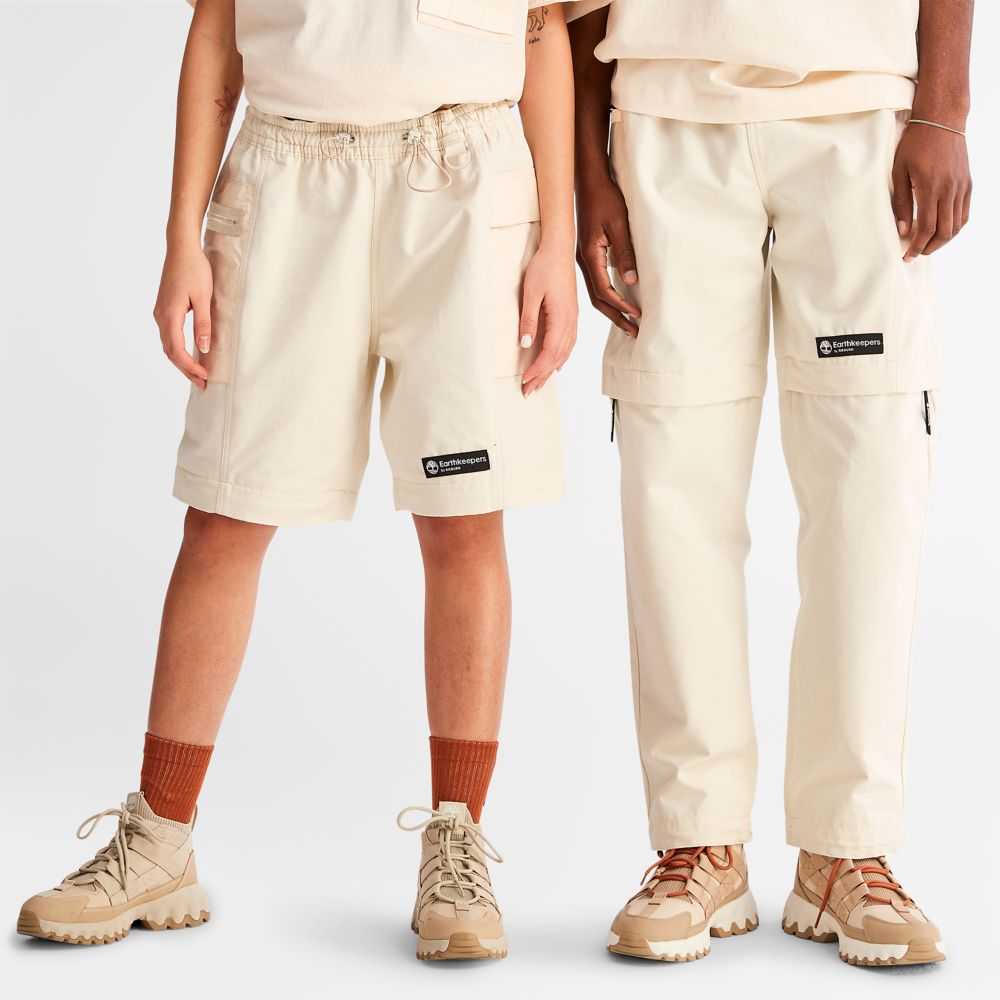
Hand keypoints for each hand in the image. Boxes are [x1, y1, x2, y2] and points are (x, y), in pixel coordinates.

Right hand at [153, 242, 212, 389]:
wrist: (181, 248)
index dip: (190, 367)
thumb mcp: (204, 298)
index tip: (205, 378)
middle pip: (170, 352)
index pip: (177, 350)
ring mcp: (160, 312)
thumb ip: (203, 324)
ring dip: (182, 361)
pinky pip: (169, 335)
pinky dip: (178, 349)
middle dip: (186, 369)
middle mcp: (161, 316)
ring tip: (198, 374)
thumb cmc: (195, 269)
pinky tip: (190, 354)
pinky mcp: (164, 308)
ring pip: (168, 345)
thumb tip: (202, 349)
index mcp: (169, 315)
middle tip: (202, 384)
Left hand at [519, 244, 578, 396]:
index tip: (524, 381)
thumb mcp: (531, 293)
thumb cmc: (544, 267)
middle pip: (557, 357)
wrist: (559, 248)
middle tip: (528, 391)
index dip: (537, 369)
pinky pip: (568, 343)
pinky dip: (561, 358)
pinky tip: (556, 365)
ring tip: (539, 383)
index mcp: (561, 317)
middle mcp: (570, 322)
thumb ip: (529, 320)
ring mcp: (573, 319)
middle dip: (542, 376)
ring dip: (551, 370)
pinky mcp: (571, 315)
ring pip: (564, 352)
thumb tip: (526, 345)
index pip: (549, 352)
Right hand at [576, 174, 640, 335]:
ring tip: (627, 322)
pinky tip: (617, 300)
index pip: (604, 290)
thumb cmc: (605, 198)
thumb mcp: (619, 224)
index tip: (637, 315)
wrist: (589, 181)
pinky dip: (606, 296)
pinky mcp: (587, 255)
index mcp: (589, 256)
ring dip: (611, 309)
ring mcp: (583, 260)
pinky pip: (595, 283)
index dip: (621, 305)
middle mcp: (583, 262)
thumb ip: (625, 253)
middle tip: (633, 331)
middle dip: (615, 316)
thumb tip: (631, 282)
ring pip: (595, 293)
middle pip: (597, 299)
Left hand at [892, 122, 971, 261]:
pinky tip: (942, 229)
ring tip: (927, 244)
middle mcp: (950, 190)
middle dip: (930, 247)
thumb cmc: (915, 144)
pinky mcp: (968, 183)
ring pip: (957, 225)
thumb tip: (903, 230)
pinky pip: (965, 213)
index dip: (917, 246)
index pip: (926, 228)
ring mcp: (962, 187)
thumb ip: (901, 202)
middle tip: (916, 253)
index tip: (907, 255)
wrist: (942, 120)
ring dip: (943, 240)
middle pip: (944, 231)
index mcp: (931, 188)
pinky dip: (955, 226)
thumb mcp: (899, 172)